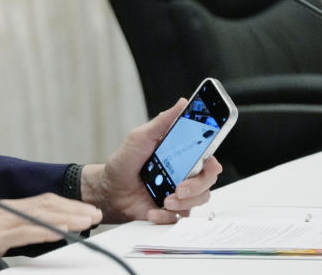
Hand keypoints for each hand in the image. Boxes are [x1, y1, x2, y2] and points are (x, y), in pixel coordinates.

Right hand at [0, 193, 101, 274]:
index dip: (66, 205)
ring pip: (38, 216)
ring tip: (87, 221)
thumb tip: (40, 238)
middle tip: (95, 213)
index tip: (86, 211)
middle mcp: (2, 212)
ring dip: (66, 218)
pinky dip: (46, 231)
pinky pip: (24, 233)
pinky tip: (62, 232)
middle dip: (73, 209)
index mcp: (4, 211)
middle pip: (44, 206)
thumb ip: (15, 236)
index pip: (41, 203)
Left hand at [82, 98, 221, 224]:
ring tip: (164, 200)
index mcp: (180, 155)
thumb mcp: (140, 137)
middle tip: (179, 187)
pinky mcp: (170, 211)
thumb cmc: (124, 162)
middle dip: (197, 186)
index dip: (213, 161)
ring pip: (199, 200)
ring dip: (184, 202)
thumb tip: (182, 103)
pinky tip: (152, 211)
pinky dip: (166, 216)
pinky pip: (180, 218)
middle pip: (208, 181)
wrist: (108, 189)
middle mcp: (184, 174)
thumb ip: (163, 122)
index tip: (210, 163)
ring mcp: (179, 194)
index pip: (207, 157)